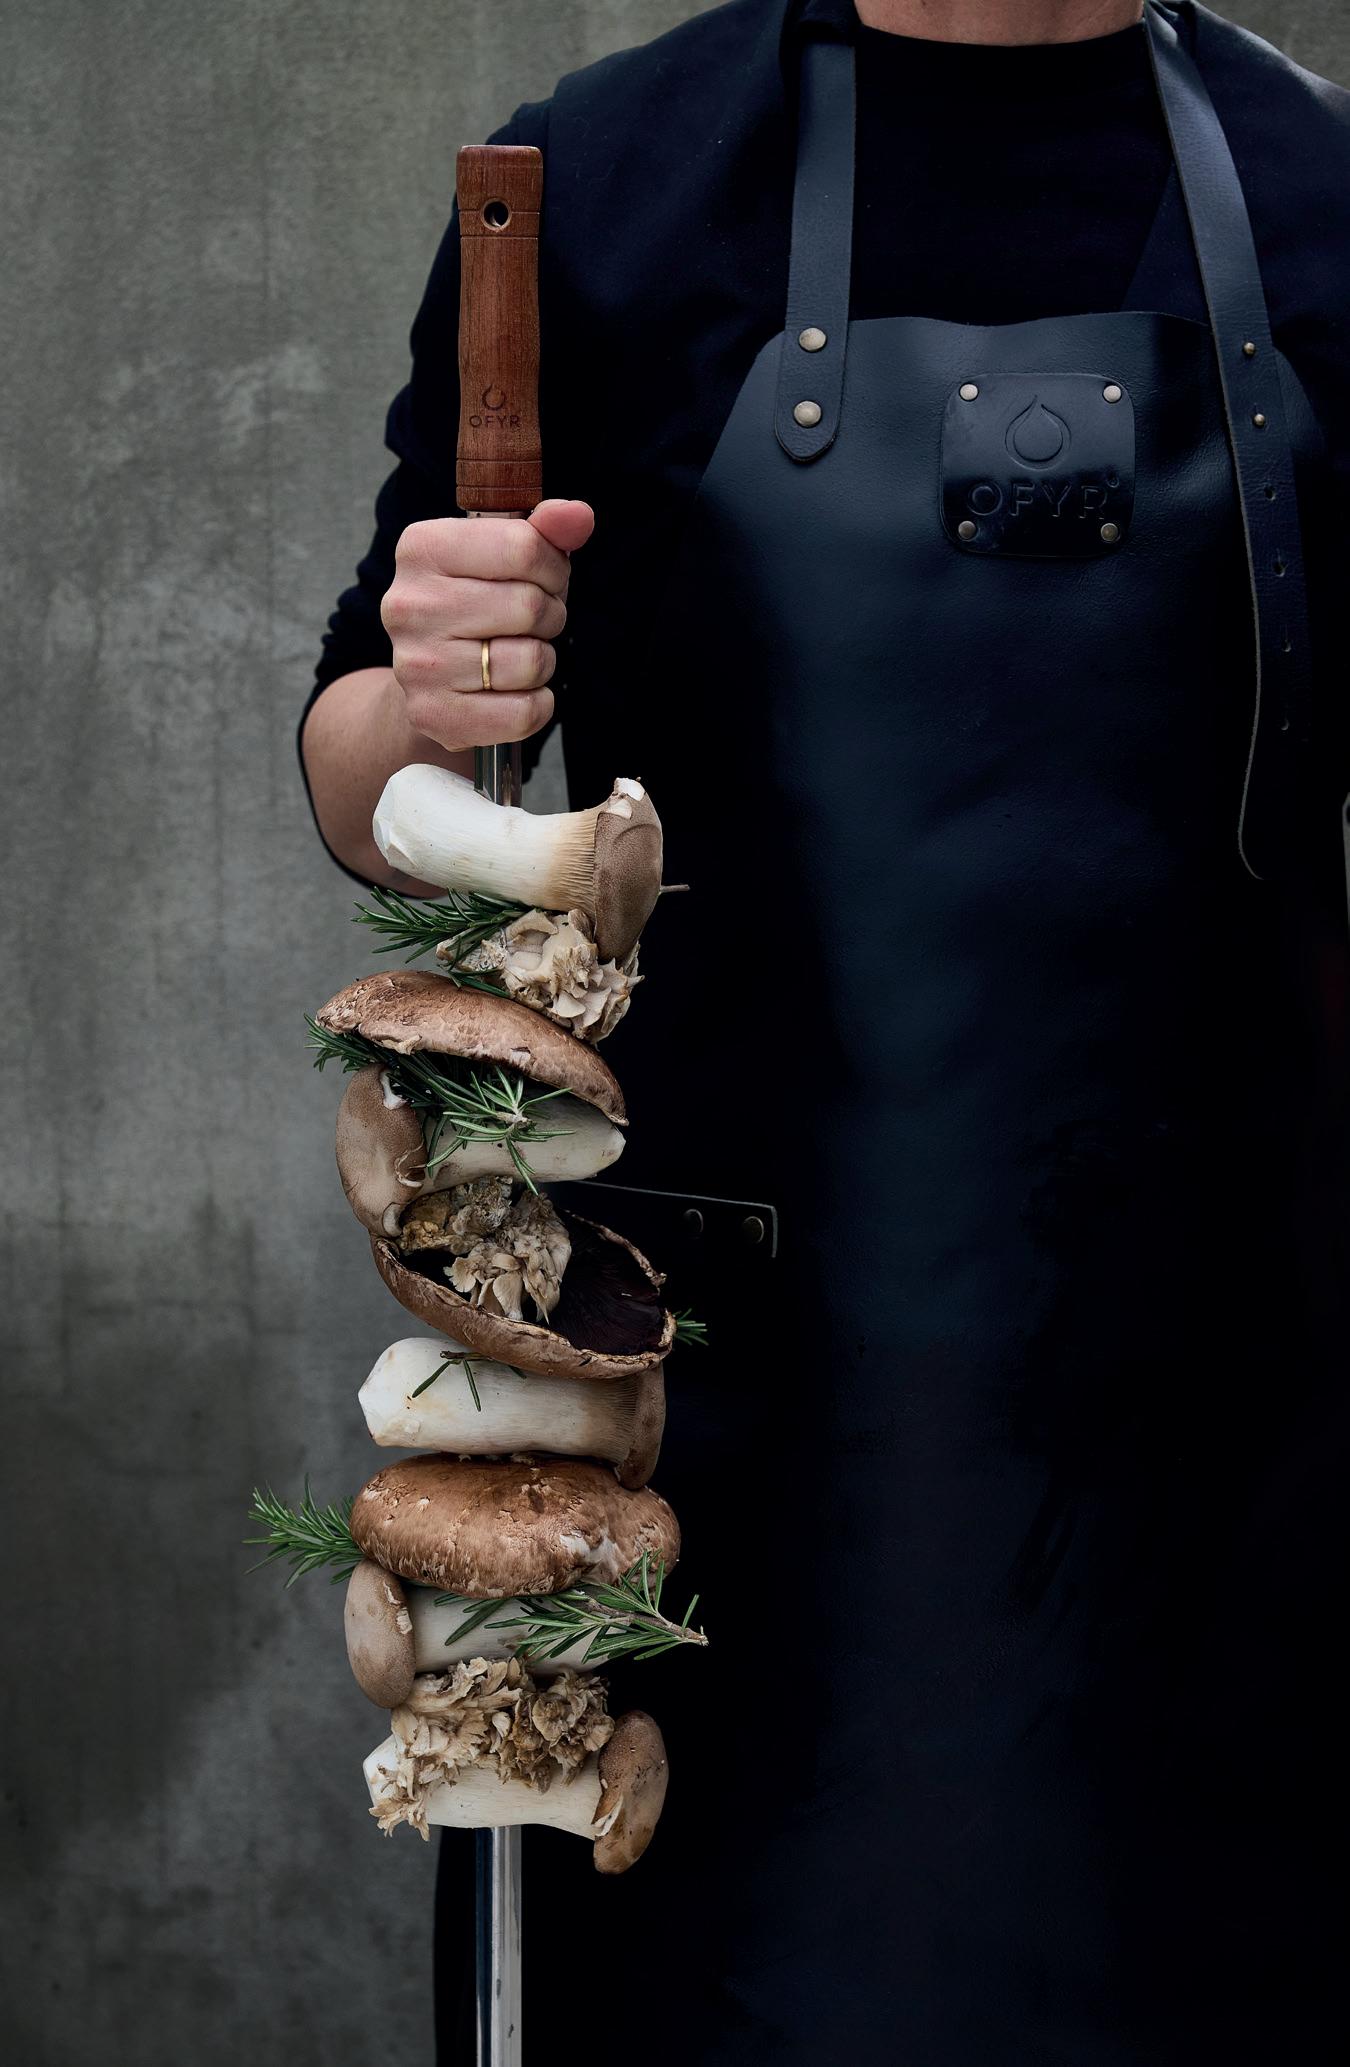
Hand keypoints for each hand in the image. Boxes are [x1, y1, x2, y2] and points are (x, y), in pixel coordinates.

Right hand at [380, 498, 593, 751]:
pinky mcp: (433, 713)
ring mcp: (416, 663)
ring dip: (542, 661)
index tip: (545, 578)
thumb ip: (545, 530)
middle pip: (529, 605)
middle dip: (549, 615)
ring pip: (530, 661)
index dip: (553, 567)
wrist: (428, 675)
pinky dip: (536, 704)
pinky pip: (523, 712)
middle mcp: (409, 604)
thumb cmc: (476, 604)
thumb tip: (578, 515)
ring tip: (517, 654)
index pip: (524, 547)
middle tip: (531, 622)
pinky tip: (513, 692)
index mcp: (422, 548)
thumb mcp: (507, 555)